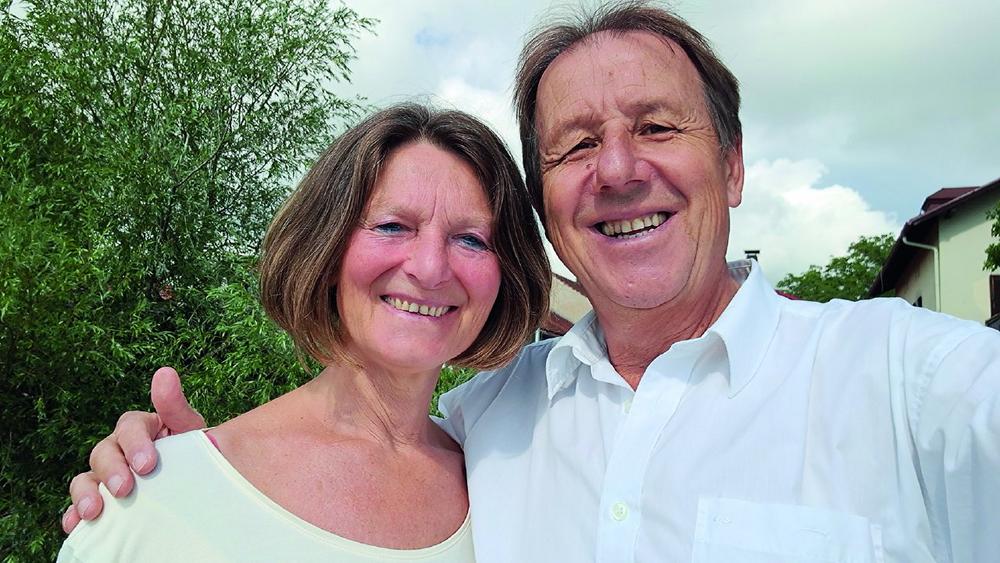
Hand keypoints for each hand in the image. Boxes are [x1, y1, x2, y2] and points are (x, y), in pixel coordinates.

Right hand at [62, 366, 205, 532]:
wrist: (194, 481)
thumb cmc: (191, 452)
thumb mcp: (189, 429)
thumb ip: (176, 405)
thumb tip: (165, 372)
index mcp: (140, 428)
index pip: (129, 427)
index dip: (136, 443)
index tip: (148, 464)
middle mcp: (118, 449)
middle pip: (103, 452)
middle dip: (112, 470)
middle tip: (124, 489)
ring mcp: (106, 475)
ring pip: (85, 478)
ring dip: (86, 493)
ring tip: (94, 511)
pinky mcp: (100, 499)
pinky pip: (80, 505)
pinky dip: (74, 515)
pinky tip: (76, 525)